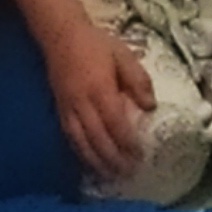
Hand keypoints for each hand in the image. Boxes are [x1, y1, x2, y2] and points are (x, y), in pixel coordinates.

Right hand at [48, 17, 153, 177]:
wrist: (61, 35)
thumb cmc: (97, 45)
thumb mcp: (124, 56)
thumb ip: (139, 81)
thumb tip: (151, 107)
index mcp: (100, 89)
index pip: (115, 122)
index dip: (127, 142)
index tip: (140, 156)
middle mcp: (82, 102)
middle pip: (97, 137)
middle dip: (113, 159)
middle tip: (128, 175)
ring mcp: (68, 107)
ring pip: (81, 141)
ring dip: (96, 161)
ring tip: (110, 176)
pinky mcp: (59, 109)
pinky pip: (69, 136)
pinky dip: (80, 152)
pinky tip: (89, 162)